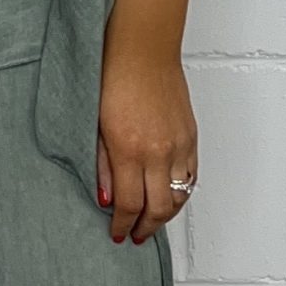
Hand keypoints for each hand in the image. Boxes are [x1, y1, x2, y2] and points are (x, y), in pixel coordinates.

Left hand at [96, 34, 196, 244]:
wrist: (143, 49)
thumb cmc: (113, 77)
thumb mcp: (94, 125)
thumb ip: (101, 166)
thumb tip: (105, 198)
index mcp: (129, 150)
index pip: (129, 204)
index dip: (122, 225)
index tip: (117, 233)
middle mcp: (158, 152)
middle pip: (157, 209)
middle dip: (145, 228)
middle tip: (135, 236)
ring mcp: (178, 144)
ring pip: (178, 197)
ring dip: (165, 216)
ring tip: (151, 222)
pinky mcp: (191, 136)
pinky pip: (191, 177)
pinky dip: (181, 194)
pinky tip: (169, 198)